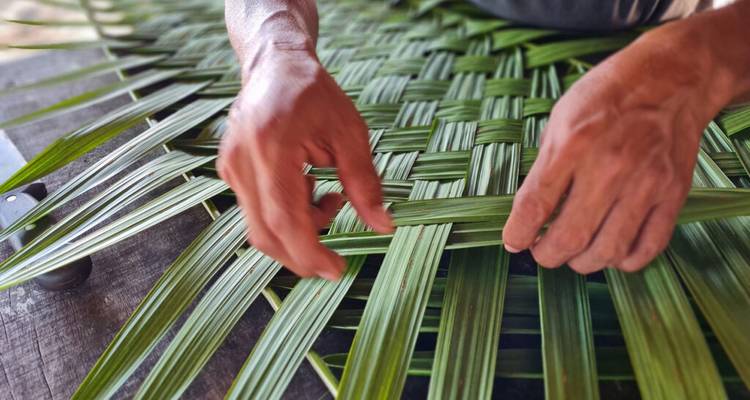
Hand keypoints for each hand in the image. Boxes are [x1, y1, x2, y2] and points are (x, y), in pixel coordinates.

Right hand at [218, 46, 392, 279]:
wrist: (276, 66)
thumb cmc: (315, 94)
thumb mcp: (350, 133)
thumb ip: (365, 183)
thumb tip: (383, 226)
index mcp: (271, 146)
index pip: (284, 218)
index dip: (309, 253)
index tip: (336, 270)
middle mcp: (242, 161)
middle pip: (265, 233)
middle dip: (301, 255)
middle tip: (334, 259)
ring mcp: (231, 167)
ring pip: (259, 226)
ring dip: (297, 232)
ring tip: (329, 200)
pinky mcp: (230, 171)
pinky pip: (256, 211)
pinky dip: (286, 216)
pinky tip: (310, 191)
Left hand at [502, 23, 728, 272]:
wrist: (674, 77)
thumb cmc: (609, 95)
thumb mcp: (562, 117)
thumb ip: (546, 165)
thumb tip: (529, 212)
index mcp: (574, 143)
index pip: (535, 205)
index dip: (518, 233)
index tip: (514, 242)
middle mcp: (610, 166)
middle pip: (570, 237)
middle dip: (547, 255)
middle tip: (542, 253)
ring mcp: (646, 182)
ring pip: (608, 250)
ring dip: (583, 263)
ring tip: (574, 254)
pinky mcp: (674, 194)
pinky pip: (648, 246)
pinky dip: (625, 260)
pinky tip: (611, 252)